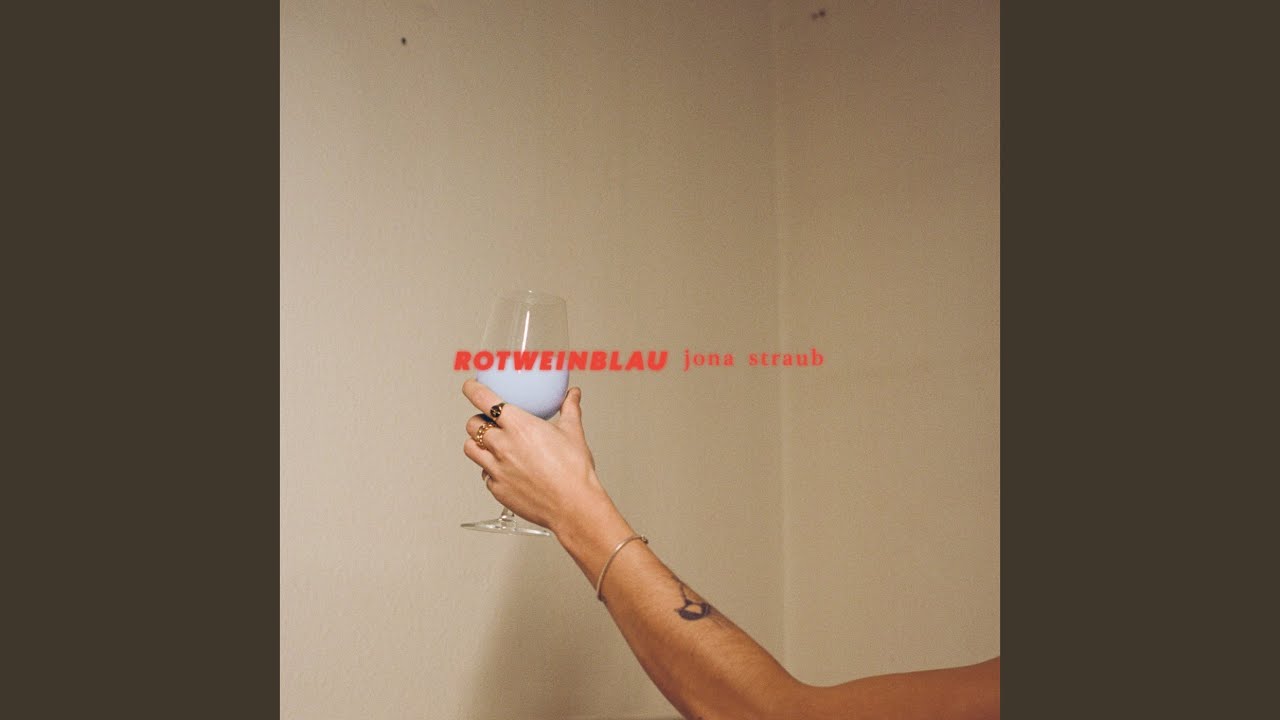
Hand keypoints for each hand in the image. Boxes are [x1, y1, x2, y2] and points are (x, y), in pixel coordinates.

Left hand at [462, 379, 607, 532]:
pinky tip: (505, 470)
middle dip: (477, 420)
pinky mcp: (496, 488)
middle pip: (472, 424)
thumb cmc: (574, 472)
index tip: (471, 386)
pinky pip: (484, 475)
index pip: (484, 399)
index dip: (472, 389)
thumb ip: (569, 409)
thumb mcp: (573, 433)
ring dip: (477, 444)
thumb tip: (572, 395)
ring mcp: (496, 468)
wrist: (573, 506)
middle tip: (488, 421)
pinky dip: (490, 469)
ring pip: (470, 449)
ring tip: (490, 445)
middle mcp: (502, 446)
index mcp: (519, 426)